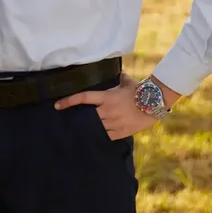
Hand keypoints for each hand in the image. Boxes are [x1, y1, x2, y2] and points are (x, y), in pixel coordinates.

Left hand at [53, 74, 169, 140]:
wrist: (154, 104)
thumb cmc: (140, 90)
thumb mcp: (127, 82)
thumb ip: (120, 78)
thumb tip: (118, 73)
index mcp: (106, 97)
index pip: (83, 98)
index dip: (68, 101)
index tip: (57, 105)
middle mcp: (107, 111)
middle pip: (87, 116)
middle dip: (78, 119)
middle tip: (68, 121)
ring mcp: (113, 122)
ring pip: (95, 128)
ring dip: (87, 129)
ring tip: (77, 132)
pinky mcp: (120, 132)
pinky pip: (105, 136)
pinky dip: (99, 137)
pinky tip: (92, 139)